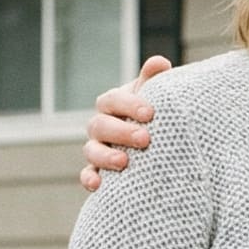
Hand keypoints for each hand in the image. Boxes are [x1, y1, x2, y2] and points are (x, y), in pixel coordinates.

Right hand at [80, 56, 173, 191]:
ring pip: (91, 150)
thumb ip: (154, 80)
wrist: (160, 141)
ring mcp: (98, 148)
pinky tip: (98, 185)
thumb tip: (159, 63)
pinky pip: (87, 175)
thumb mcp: (156, 96)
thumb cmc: (155, 114)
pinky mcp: (98, 171)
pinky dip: (89, 179)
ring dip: (105, 156)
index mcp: (114, 104)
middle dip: (121, 132)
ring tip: (124, 162)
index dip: (128, 105)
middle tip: (144, 139)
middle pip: (100, 125)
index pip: (112, 100)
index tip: (150, 113)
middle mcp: (102, 125)